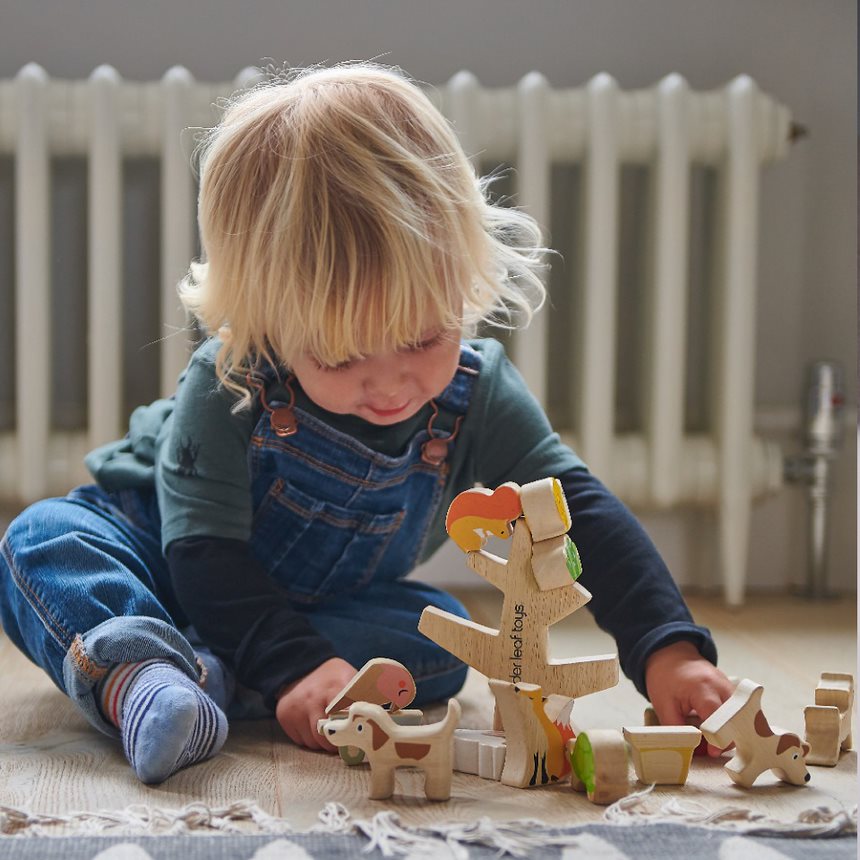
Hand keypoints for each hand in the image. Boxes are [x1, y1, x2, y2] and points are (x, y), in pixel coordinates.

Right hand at [275, 657, 355, 751]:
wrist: (303, 665)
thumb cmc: (334, 677)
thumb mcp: (352, 680)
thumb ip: (364, 699)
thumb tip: (383, 719)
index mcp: (335, 689)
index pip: (343, 719)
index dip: (351, 733)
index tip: (358, 738)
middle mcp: (312, 699)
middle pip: (326, 738)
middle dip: (337, 744)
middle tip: (345, 741)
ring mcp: (296, 708)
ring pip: (313, 743)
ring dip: (322, 743)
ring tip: (329, 730)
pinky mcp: (284, 716)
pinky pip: (300, 741)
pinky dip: (309, 739)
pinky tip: (314, 726)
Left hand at [644, 640, 734, 755]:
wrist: (671, 654)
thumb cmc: (665, 677)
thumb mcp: (663, 704)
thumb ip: (676, 728)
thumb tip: (689, 750)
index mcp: (703, 688)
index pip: (719, 719)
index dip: (718, 739)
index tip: (712, 752)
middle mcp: (722, 686)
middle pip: (737, 719)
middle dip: (729, 738)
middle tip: (714, 749)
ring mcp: (730, 686)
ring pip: (741, 716)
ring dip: (731, 731)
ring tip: (713, 739)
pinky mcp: (731, 689)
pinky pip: (738, 710)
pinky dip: (731, 723)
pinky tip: (717, 729)